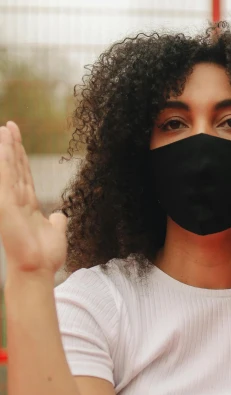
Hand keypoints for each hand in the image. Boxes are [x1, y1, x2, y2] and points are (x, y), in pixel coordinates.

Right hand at [0, 121, 66, 275]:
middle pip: (15, 167)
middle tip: (9, 125)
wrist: (38, 269)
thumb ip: (57, 222)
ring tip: (4, 129)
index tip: (18, 139)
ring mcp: (9, 202)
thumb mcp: (56, 233)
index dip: (21, 156)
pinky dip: (4, 162)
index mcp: (28, 205)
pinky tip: (3, 145)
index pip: (24, 174)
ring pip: (9, 169)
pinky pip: (5, 178)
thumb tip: (61, 216)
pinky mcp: (5, 205)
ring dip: (6, 149)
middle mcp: (17, 200)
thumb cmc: (45, 256)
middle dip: (12, 146)